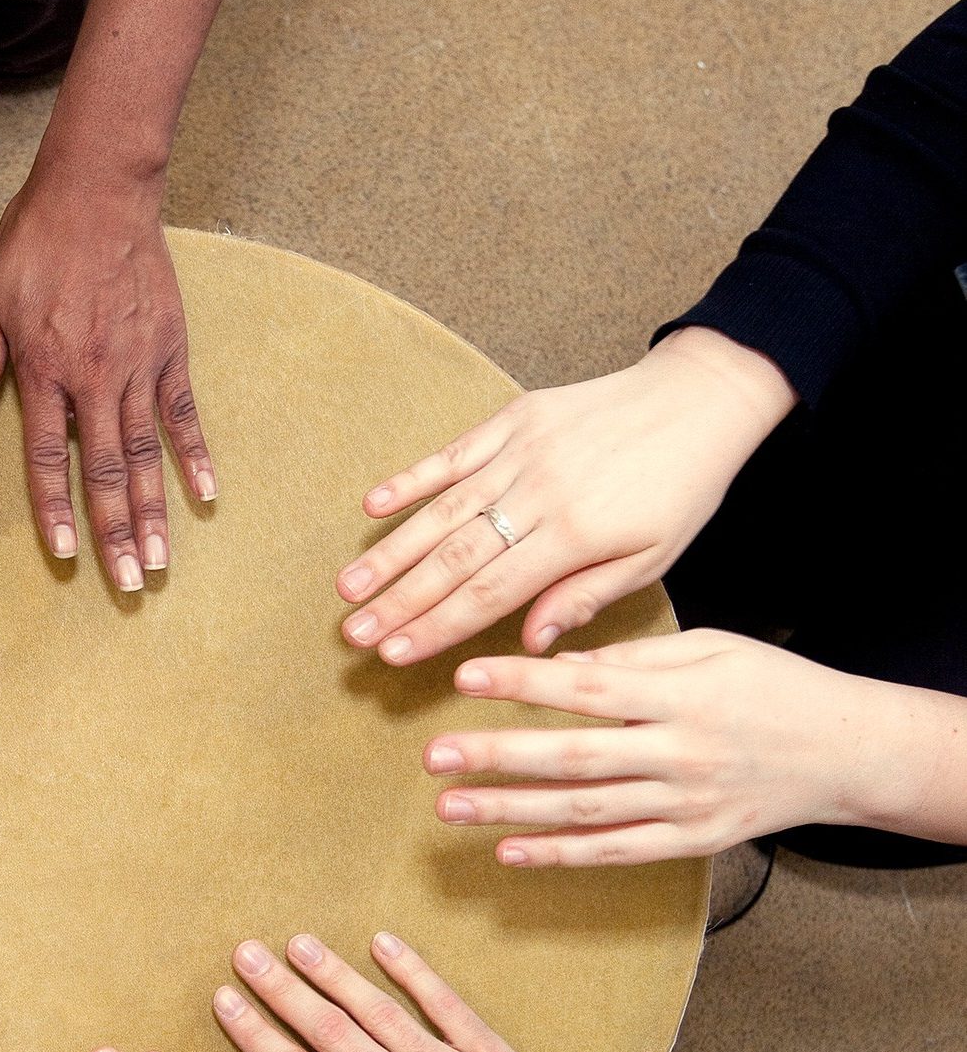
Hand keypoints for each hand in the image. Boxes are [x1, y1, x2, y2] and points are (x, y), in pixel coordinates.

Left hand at [0, 175, 215, 591]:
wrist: (98, 189)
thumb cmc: (34, 241)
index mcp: (43, 369)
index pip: (48, 456)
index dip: (55, 508)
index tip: (66, 554)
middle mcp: (93, 376)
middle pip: (104, 470)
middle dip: (115, 532)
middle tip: (127, 583)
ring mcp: (136, 366)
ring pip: (145, 454)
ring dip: (154, 511)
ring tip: (161, 561)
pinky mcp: (170, 350)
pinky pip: (183, 414)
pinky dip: (195, 455)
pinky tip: (205, 496)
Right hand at [212, 933, 617, 1051]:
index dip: (255, 1035)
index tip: (226, 1003)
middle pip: (327, 1029)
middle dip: (280, 989)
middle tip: (246, 954)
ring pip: (377, 1009)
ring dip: (333, 972)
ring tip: (298, 943)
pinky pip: (444, 1004)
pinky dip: (413, 971)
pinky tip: (383, 944)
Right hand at [334, 328, 796, 665]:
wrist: (702, 396)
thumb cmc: (682, 487)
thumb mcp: (652, 557)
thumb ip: (584, 598)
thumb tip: (529, 643)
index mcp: (574, 535)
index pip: (489, 594)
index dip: (436, 627)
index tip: (394, 656)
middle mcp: (538, 492)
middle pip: (453, 559)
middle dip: (398, 602)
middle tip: (354, 635)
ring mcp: (521, 451)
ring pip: (442, 512)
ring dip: (390, 553)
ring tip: (348, 589)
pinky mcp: (514, 418)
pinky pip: (453, 454)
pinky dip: (411, 480)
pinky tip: (372, 506)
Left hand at [425, 629, 919, 866]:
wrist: (848, 752)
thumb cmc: (773, 687)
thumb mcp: (711, 650)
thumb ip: (632, 660)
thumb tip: (556, 666)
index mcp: (681, 696)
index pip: (588, 689)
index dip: (523, 683)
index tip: (465, 675)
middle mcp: (680, 753)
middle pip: (574, 757)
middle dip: (499, 757)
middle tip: (435, 755)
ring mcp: (686, 804)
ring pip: (584, 811)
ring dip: (512, 810)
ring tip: (450, 806)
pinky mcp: (692, 841)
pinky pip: (615, 852)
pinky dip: (560, 854)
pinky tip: (508, 850)